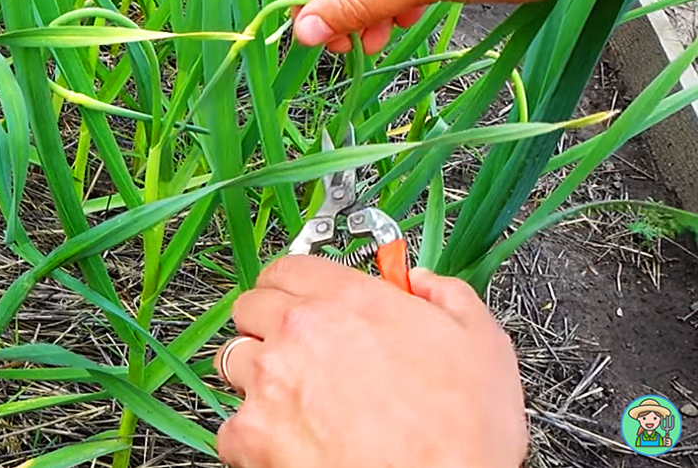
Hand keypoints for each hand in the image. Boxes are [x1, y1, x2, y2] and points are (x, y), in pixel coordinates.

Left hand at [214, 256, 526, 467]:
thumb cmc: (459, 434)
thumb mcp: (480, 343)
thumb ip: (447, 296)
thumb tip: (423, 282)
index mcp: (347, 302)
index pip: (289, 267)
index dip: (295, 284)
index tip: (302, 299)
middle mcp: (297, 334)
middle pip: (251, 308)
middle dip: (270, 324)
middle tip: (298, 349)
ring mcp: (268, 384)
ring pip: (235, 361)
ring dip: (257, 374)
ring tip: (293, 399)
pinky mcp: (250, 436)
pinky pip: (231, 425)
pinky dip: (251, 436)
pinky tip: (287, 442)